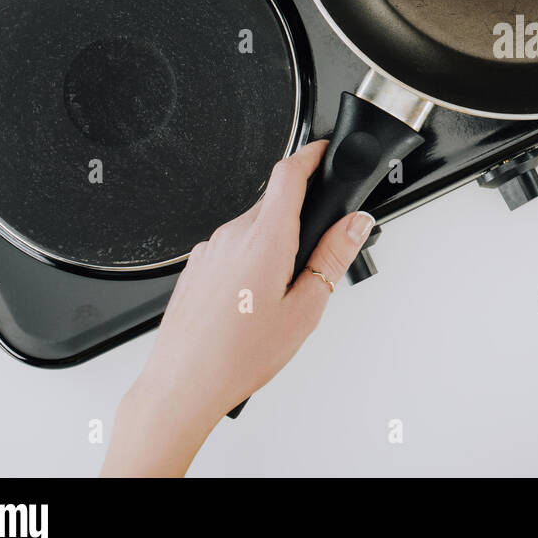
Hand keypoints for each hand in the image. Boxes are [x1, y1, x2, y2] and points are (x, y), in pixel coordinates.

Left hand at [101, 140, 372, 476]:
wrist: (181, 386)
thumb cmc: (236, 357)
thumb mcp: (304, 310)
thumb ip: (333, 258)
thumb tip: (355, 224)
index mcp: (264, 239)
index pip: (289, 173)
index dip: (311, 154)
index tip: (324, 151)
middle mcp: (231, 235)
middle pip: (274, 203)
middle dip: (298, 219)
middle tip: (313, 258)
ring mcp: (208, 250)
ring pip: (252, 229)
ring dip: (272, 245)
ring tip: (278, 296)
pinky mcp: (195, 266)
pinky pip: (231, 249)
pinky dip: (249, 262)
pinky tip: (251, 303)